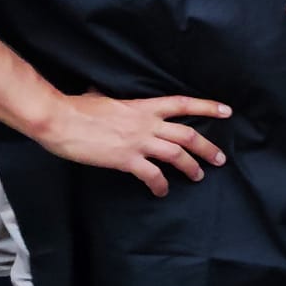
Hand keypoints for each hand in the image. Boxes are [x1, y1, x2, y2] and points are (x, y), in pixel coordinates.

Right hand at [38, 92, 230, 197]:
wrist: (59, 119)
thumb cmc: (76, 108)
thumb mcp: (102, 97)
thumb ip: (111, 99)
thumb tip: (100, 94)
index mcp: (143, 107)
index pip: (182, 104)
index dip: (207, 106)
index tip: (227, 111)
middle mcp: (146, 124)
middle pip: (188, 134)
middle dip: (207, 147)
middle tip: (219, 159)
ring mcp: (138, 142)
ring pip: (176, 155)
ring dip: (191, 167)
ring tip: (198, 176)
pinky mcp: (126, 160)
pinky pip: (152, 175)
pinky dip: (161, 185)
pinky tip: (162, 191)